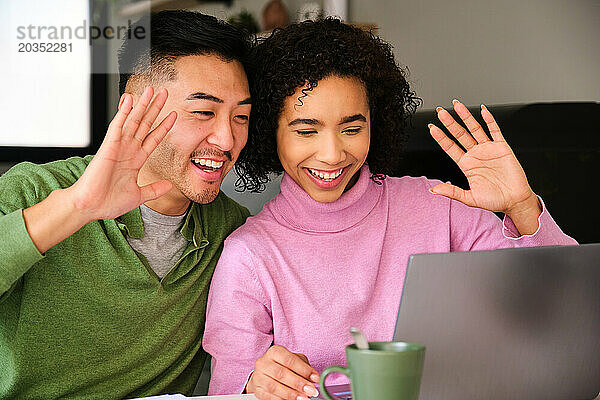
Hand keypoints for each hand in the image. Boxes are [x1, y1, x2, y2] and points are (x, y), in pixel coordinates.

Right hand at [67, 87, 176, 221]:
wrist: (91, 207)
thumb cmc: (109, 202)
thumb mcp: (139, 196)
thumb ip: (154, 189)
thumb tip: (169, 185)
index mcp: (136, 160)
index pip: (154, 138)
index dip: (164, 126)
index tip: (174, 115)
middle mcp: (128, 150)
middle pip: (146, 124)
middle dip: (155, 109)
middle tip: (164, 93)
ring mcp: (119, 147)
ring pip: (133, 121)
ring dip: (142, 105)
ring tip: (150, 89)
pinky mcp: (108, 146)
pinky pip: (117, 126)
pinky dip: (123, 112)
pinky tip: (129, 99)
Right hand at [246, 345, 319, 399]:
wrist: (265, 373)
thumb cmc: (283, 365)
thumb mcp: (294, 361)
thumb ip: (305, 367)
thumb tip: (315, 378)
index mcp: (274, 352)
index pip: (289, 360)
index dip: (303, 370)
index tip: (316, 378)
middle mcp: (264, 362)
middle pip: (281, 373)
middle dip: (298, 383)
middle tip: (311, 390)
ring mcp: (258, 376)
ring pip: (274, 387)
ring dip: (291, 394)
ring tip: (304, 398)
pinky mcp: (257, 389)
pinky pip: (268, 397)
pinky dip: (281, 399)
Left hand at [428, 100, 540, 223]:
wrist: (515, 201)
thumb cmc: (494, 200)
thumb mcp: (469, 198)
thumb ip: (452, 192)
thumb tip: (434, 190)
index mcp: (466, 165)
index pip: (450, 147)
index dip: (441, 137)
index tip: (431, 127)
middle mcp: (476, 154)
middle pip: (460, 134)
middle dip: (450, 123)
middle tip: (440, 112)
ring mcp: (488, 149)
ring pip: (474, 129)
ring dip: (466, 117)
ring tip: (456, 105)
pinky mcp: (502, 147)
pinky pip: (495, 130)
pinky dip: (489, 120)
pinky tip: (482, 110)